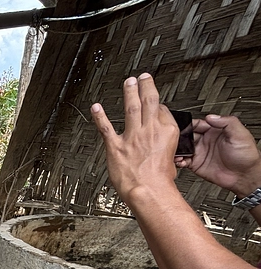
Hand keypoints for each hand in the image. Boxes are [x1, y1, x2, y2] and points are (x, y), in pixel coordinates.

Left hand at [91, 73, 179, 203]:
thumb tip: (159, 147)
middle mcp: (150, 131)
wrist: (149, 191)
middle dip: (145, 87)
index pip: (161, 110)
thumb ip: (164, 146)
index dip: (157, 104)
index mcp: (167, 132)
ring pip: (130, 108)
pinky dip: (99, 116)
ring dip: (129, 93)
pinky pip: (105, 128)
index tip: (154, 101)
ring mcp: (132, 137)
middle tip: (142, 77)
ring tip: (128, 83)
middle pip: (148, 101)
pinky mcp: (116, 146)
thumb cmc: (161, 181)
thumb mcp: (172, 159)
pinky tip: (96, 107)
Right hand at [174, 114, 260, 197]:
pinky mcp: (196, 164)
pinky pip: (183, 161)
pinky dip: (179, 161)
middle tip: (173, 140)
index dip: (188, 125)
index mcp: (215, 131)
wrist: (244, 176)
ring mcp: (200, 152)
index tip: (180, 127)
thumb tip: (211, 117)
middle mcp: (205, 141)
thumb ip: (227, 122)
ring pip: (182, 148)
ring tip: (175, 152)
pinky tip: (180, 161)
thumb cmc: (246, 156)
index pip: (197, 124)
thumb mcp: (241, 134)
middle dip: (178, 138)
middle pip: (186, 136)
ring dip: (177, 150)